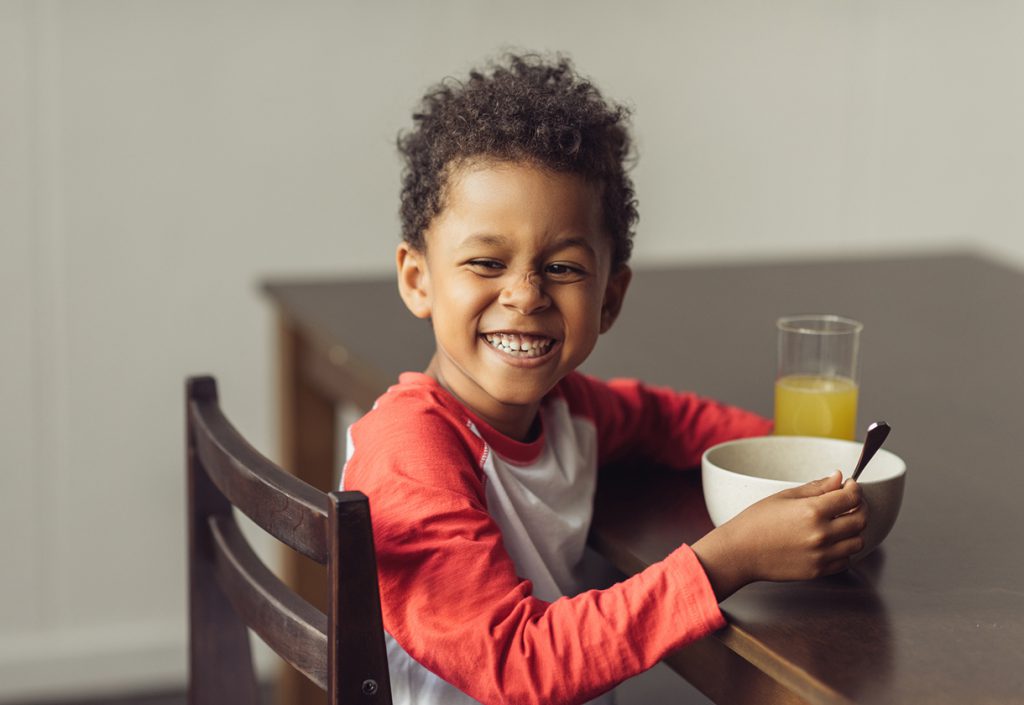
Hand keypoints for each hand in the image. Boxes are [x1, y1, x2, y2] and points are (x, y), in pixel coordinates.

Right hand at [692, 471, 867, 599]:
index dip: (854, 488)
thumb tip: (837, 478)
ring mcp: (822, 555)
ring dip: (854, 530)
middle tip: (851, 502)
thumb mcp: (784, 497)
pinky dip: (844, 550)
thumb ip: (816, 488)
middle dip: (860, 507)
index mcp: (812, 511)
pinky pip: (846, 560)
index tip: (850, 485)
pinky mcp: (818, 571)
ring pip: (858, 542)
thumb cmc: (755, 523)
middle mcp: (821, 534)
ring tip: (841, 523)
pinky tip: (832, 541)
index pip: (851, 497)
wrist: (740, 552)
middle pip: (860, 520)